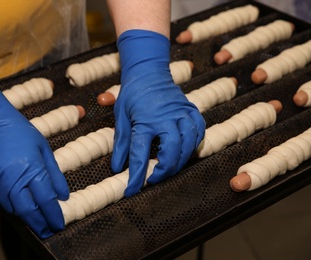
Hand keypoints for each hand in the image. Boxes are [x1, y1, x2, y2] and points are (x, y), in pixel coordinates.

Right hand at [0, 67, 68, 237]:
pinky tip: (19, 204)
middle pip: (28, 211)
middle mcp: (12, 179)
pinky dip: (11, 207)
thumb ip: (54, 174)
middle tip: (48, 229)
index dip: (54, 215)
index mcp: (31, 169)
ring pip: (13, 210)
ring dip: (26, 216)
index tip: (59, 223)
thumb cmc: (19, 132)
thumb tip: (63, 196)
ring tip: (36, 218)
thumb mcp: (44, 149)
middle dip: (40, 224)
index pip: (46, 201)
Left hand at [112, 30, 204, 196]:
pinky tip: (185, 150)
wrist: (148, 71)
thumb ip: (121, 143)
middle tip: (154, 178)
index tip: (131, 190)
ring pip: (189, 143)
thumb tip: (118, 167)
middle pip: (172, 151)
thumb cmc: (132, 95)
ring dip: (181, 160)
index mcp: (144, 120)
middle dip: (165, 170)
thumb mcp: (120, 117)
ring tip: (169, 167)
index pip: (140, 154)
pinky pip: (199, 131)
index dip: (136, 176)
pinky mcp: (191, 109)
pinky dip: (194, 144)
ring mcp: (181, 113)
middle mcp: (165, 118)